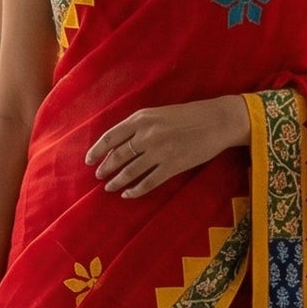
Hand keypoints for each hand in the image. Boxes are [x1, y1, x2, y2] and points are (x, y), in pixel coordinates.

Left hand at [87, 94, 250, 197]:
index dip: (96, 151)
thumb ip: (139, 126)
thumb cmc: (189, 115)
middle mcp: (146, 135)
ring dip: (116, 181)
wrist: (218, 121)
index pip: (110, 137)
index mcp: (141, 119)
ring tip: (109, 187)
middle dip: (105, 168)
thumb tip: (120, 144)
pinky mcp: (172, 166)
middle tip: (99, 176)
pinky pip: (148, 182)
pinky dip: (135, 190)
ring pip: (129, 172)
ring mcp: (159, 152)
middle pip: (117, 156)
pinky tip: (128, 194)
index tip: (89, 161)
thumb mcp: (159, 113)